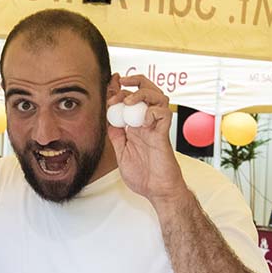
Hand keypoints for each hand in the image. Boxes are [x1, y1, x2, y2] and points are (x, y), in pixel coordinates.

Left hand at [106, 73, 187, 205]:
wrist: (156, 191)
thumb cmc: (142, 175)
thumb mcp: (121, 152)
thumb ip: (116, 135)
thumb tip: (107, 119)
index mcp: (137, 126)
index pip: (131, 99)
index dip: (121, 88)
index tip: (111, 81)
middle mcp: (148, 123)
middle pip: (148, 90)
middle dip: (135, 81)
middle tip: (120, 84)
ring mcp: (157, 128)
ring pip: (159, 97)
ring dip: (142, 93)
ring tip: (128, 100)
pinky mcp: (163, 135)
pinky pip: (164, 114)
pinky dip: (152, 111)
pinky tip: (142, 120)